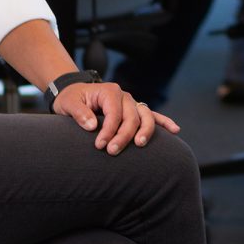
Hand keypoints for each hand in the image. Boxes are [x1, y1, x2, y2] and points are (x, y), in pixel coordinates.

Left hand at [52, 82, 180, 153]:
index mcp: (110, 91)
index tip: (100, 145)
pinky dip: (164, 123)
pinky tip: (175, 130)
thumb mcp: (68, 104)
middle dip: (124, 135)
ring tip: (140, 144)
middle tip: (112, 151)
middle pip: (132, 117)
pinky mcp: (135, 111)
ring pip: (146, 116)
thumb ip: (79, 113)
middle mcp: (124, 96)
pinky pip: (153, 116)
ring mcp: (132, 103)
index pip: (115, 113)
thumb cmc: (71, 99)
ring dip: (145, 131)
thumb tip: (92, 126)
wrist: (74, 94)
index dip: (109, 130)